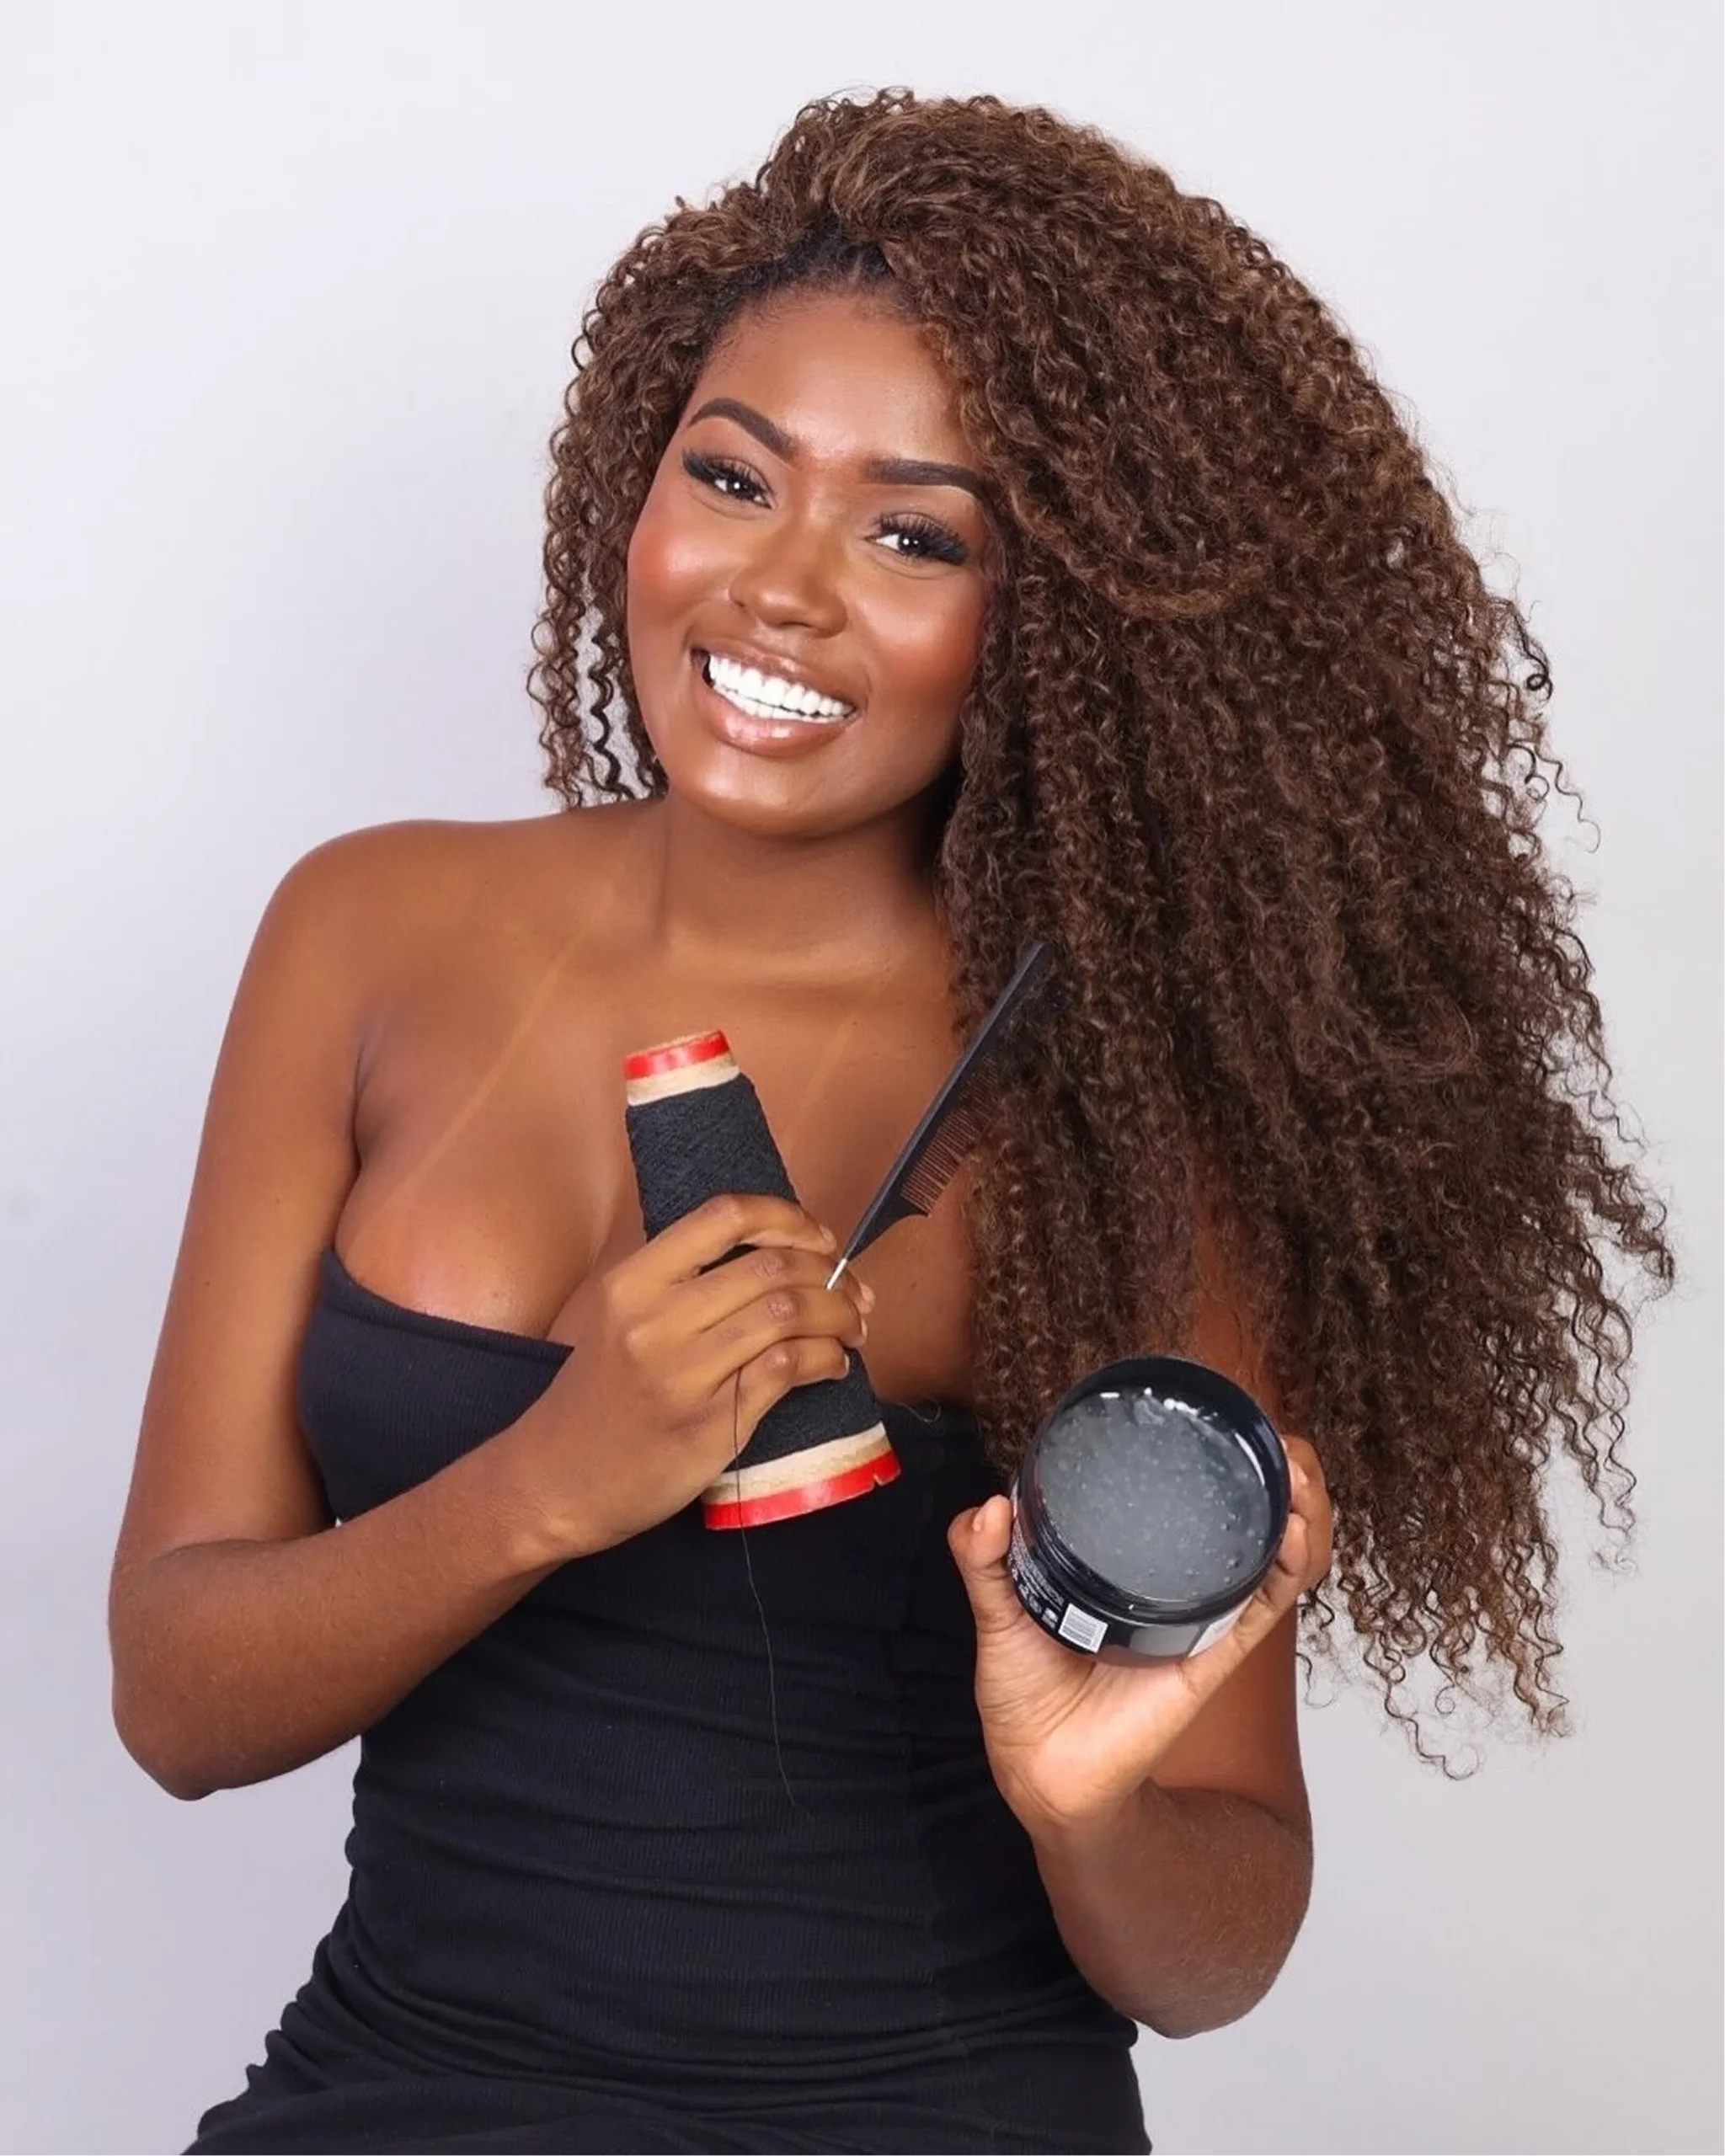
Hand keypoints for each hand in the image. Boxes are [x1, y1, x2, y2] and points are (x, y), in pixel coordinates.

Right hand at [521, 1193, 872, 1555]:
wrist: (557, 1480)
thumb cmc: (599, 1397)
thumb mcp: (617, 1318)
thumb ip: (679, 1281)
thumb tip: (776, 1252)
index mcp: (633, 1282)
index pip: (723, 1216)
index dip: (787, 1217)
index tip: (819, 1239)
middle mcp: (655, 1319)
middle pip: (771, 1266)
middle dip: (831, 1273)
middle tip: (854, 1291)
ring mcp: (684, 1373)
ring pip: (788, 1313)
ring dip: (839, 1316)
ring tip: (853, 1328)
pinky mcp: (711, 1421)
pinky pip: (789, 1368)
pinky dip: (827, 1359)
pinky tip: (833, 1364)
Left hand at [947, 1434, 1332, 1836]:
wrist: (1043, 1773)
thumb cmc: (1023, 1699)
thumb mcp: (996, 1613)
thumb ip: (983, 1559)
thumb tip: (991, 1505)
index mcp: (1121, 1572)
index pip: (1173, 1506)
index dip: (1203, 1462)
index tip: (1213, 1419)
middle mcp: (1167, 1590)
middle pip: (1237, 1523)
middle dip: (1267, 1478)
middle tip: (1276, 1440)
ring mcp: (1195, 1620)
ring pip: (1264, 1557)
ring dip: (1293, 1512)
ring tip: (1296, 1470)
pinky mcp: (1210, 1655)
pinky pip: (1260, 1607)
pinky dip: (1285, 1569)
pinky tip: (1293, 1531)